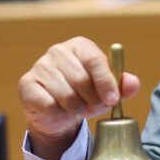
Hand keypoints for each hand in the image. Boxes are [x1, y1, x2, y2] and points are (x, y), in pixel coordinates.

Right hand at [18, 37, 140, 159]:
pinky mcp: (27, 84)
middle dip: (94, 100)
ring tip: (79, 108)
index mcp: (81, 46)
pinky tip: (61, 110)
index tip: (113, 100)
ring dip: (78, 108)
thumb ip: (123, 85)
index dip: (106, 82)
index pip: (95, 60)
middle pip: (81, 80)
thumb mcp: (109, 89)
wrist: (59, 111)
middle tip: (96, 107)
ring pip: (66, 95)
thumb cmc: (87, 94)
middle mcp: (58, 51)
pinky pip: (50, 105)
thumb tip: (133, 83)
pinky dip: (61, 113)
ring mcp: (40, 66)